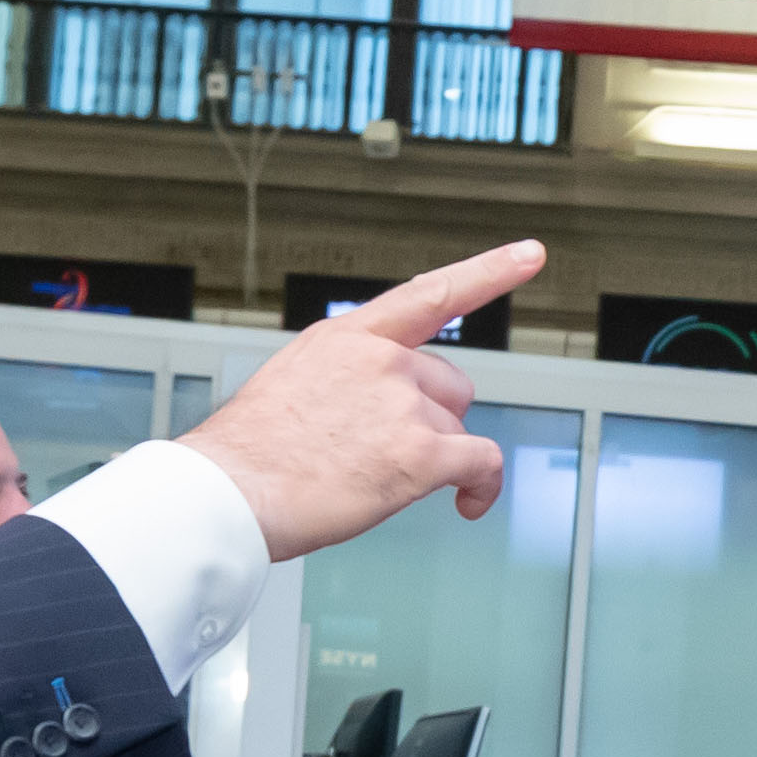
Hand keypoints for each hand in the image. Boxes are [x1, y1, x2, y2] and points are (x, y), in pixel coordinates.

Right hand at [185, 242, 540, 554]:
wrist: (227, 493)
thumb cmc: (249, 455)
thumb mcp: (292, 383)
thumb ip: (344, 379)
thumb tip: (372, 409)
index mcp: (347, 338)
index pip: (430, 294)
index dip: (489, 272)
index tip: (530, 254)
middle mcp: (381, 360)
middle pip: (450, 386)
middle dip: (432, 420)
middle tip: (384, 452)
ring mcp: (402, 403)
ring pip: (457, 429)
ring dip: (436, 459)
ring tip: (379, 481)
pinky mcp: (419, 453)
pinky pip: (482, 464)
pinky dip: (483, 486)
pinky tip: (468, 503)